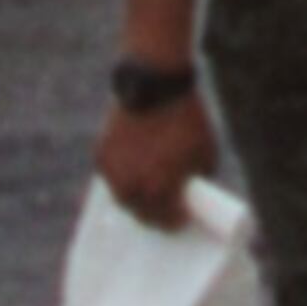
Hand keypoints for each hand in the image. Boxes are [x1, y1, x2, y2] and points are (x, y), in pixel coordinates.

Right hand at [98, 74, 217, 227]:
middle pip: (142, 215)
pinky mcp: (101, 154)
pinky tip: (132, 173)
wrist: (156, 84)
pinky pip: (111, 177)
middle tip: (165, 208)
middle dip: (155, 215)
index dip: (177, 221)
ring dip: (135, 199)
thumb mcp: (205, 151)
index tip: (183, 217)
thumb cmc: (186, 118)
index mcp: (159, 190)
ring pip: (123, 198)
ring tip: (147, 192)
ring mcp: (114, 172)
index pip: (167, 221)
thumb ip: (197, 176)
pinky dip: (121, 178)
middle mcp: (133, 187)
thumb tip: (193, 188)